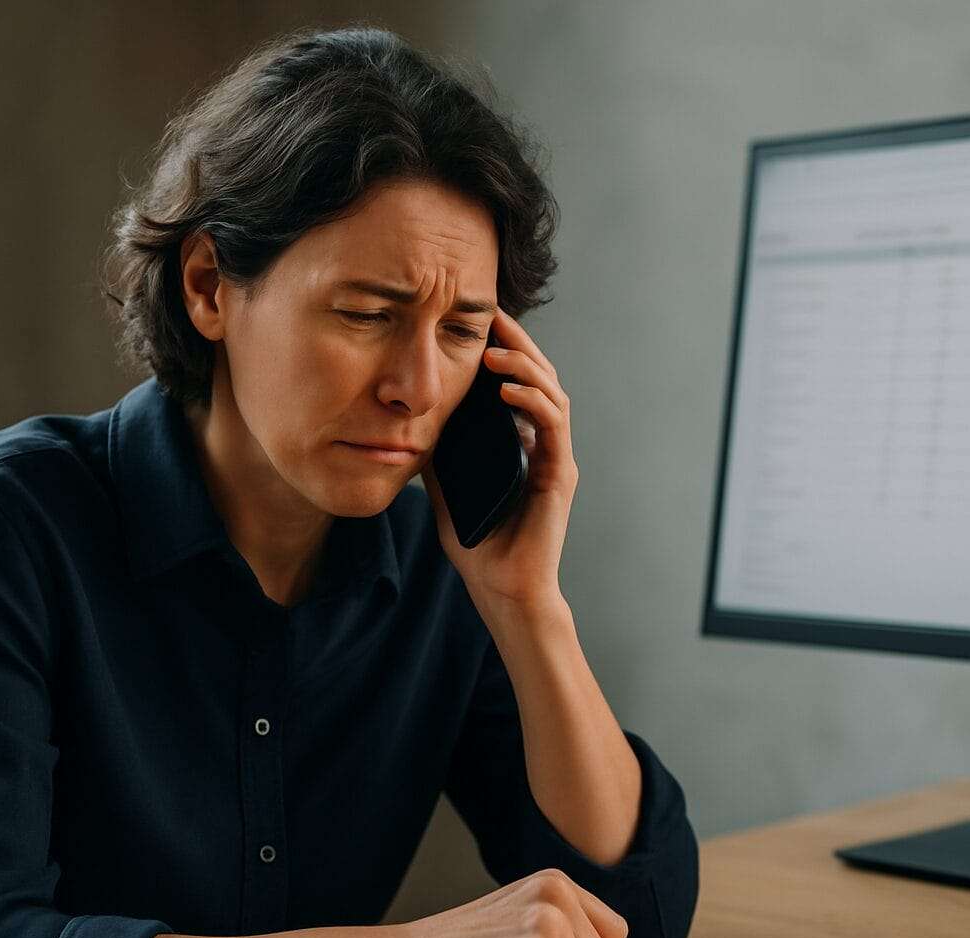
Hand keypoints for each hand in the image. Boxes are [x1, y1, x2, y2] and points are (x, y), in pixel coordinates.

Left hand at [421, 308, 578, 612]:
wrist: (502, 590)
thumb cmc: (479, 546)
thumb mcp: (447, 488)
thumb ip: (439, 456)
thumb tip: (410, 423)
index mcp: (521, 443)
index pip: (517, 383)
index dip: (502, 350)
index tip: (476, 324)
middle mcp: (544, 444)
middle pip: (539, 377)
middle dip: (517, 343)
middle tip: (492, 315)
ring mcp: (556, 457)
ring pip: (551, 393)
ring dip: (524, 367)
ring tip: (493, 350)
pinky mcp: (560, 475)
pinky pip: (552, 426)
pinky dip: (532, 402)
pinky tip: (507, 389)